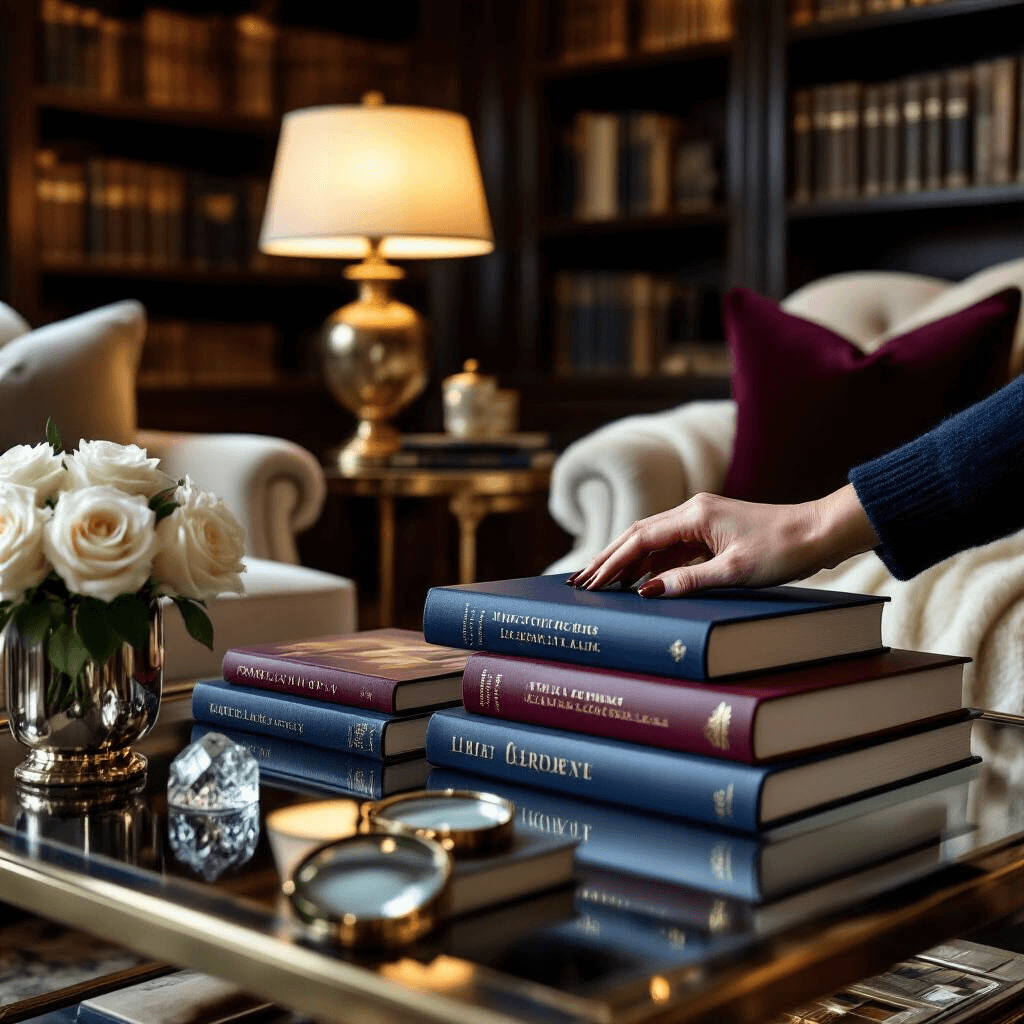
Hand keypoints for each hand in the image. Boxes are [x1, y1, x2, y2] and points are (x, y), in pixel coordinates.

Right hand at [568, 484, 878, 596]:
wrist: (819, 532)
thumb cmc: (783, 549)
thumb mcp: (735, 572)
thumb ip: (688, 581)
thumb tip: (646, 591)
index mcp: (695, 515)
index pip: (640, 539)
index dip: (612, 561)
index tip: (590, 583)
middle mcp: (693, 512)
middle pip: (638, 535)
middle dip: (608, 558)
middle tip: (581, 582)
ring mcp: (702, 521)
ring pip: (653, 542)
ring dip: (627, 561)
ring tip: (601, 583)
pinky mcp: (712, 532)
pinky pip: (672, 548)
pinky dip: (651, 563)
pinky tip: (639, 579)